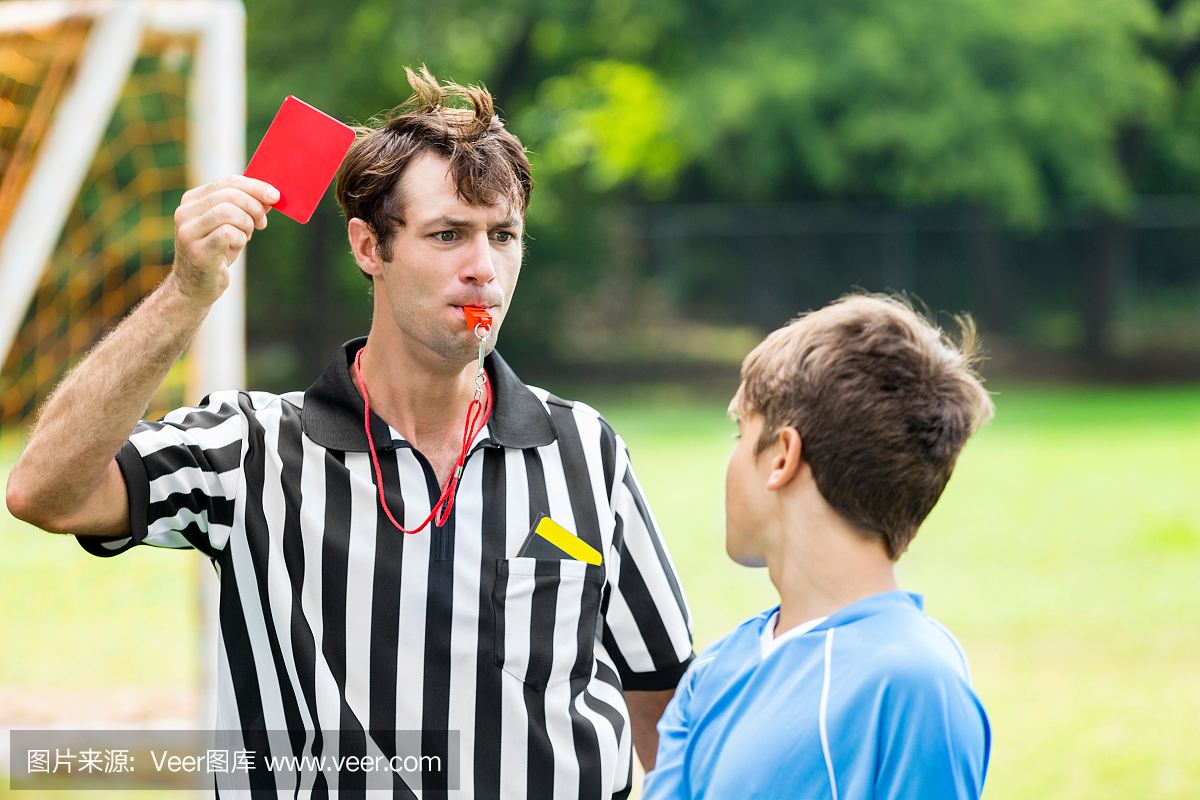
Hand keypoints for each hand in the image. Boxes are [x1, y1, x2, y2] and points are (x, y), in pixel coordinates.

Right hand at [170, 176, 277, 303]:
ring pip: (228, 212)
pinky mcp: (197, 250)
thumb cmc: (216, 253)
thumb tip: (270, 196)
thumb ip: (245, 208)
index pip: (228, 182)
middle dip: (254, 207)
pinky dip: (240, 238)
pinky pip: (228, 233)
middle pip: (230, 195)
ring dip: (246, 223)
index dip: (255, 187)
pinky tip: (236, 246)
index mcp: (192, 200)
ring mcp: (188, 231)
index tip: (275, 196)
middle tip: (261, 222)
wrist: (195, 286)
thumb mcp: (231, 225)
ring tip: (246, 235)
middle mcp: (184, 212)